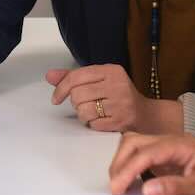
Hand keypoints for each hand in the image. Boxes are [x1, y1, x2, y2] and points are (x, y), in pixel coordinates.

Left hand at [47, 64, 161, 132]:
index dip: (61, 88)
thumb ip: (74, 77)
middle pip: (77, 95)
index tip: (56, 99)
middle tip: (84, 104)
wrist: (146, 115)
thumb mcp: (99, 80)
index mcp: (111, 70)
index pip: (76, 76)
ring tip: (93, 112)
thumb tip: (49, 76)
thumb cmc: (118, 95)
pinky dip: (92, 124)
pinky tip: (101, 120)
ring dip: (83, 115)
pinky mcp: (121, 121)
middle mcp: (117, 84)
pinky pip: (93, 124)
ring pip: (83, 111)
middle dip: (76, 103)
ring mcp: (120, 104)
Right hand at [108, 132, 194, 194]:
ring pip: (136, 144)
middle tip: (115, 187)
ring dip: (123, 161)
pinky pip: (142, 153)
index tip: (117, 189)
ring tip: (119, 182)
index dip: (127, 170)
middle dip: (120, 162)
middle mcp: (172, 141)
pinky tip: (129, 178)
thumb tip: (145, 189)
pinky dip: (130, 163)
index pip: (146, 153)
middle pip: (135, 142)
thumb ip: (174, 187)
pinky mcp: (167, 155)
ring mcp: (169, 146)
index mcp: (181, 145)